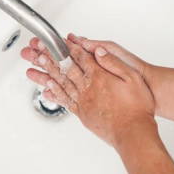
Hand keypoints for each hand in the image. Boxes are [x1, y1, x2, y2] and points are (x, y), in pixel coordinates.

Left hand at [21, 33, 156, 147]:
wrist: (132, 133)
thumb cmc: (137, 108)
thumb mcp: (132, 78)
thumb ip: (113, 63)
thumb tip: (99, 51)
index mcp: (100, 77)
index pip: (81, 57)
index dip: (69, 47)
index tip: (59, 40)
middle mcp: (88, 88)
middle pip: (66, 68)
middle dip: (51, 56)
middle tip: (38, 48)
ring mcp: (83, 101)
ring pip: (61, 82)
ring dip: (48, 72)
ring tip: (36, 64)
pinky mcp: (82, 113)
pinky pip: (64, 100)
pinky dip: (54, 92)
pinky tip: (47, 88)